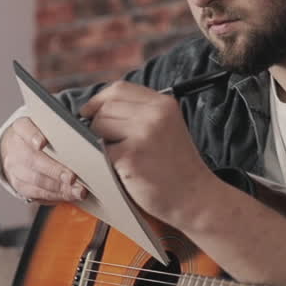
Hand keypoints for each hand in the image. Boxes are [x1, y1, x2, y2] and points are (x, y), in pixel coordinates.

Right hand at [0, 116, 85, 202]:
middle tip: (72, 177)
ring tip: (78, 190)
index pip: (25, 129)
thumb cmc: (41, 135)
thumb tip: (85, 139)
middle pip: (33, 159)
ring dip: (59, 187)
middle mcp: (15, 147)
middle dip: (55, 170)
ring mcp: (14, 167)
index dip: (33, 136)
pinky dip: (55, 195)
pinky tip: (70, 195)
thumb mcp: (46, 125)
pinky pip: (37, 193)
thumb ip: (60, 129)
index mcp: (21, 127)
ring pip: (36, 179)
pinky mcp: (18, 184)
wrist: (18, 148)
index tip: (42, 143)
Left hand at [79, 81, 215, 225]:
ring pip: (98, 126)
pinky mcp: (130, 156)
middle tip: (110, 144)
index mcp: (163, 104)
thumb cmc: (177, 167)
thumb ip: (140, 113)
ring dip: (100, 142)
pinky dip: (103, 161)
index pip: (119, 88)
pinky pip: (99, 151)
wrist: (195, 197)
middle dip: (98, 124)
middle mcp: (154, 114)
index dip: (99, 100)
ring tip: (122, 157)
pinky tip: (122, 170)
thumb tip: (98, 109)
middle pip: (106, 107)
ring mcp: (143, 134)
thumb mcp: (167, 127)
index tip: (89, 112)